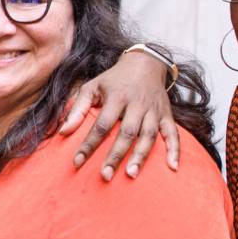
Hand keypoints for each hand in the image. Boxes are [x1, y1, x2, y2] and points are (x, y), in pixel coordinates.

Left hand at [57, 49, 178, 179]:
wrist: (145, 63)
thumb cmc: (114, 80)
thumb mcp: (92, 87)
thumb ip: (77, 109)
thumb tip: (62, 132)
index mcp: (117, 97)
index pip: (101, 124)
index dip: (89, 144)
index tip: (77, 162)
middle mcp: (137, 104)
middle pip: (127, 132)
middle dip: (116, 155)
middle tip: (105, 175)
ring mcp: (154, 110)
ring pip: (149, 135)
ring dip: (141, 156)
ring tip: (131, 174)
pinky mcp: (167, 114)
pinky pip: (173, 133)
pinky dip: (175, 150)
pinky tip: (173, 167)